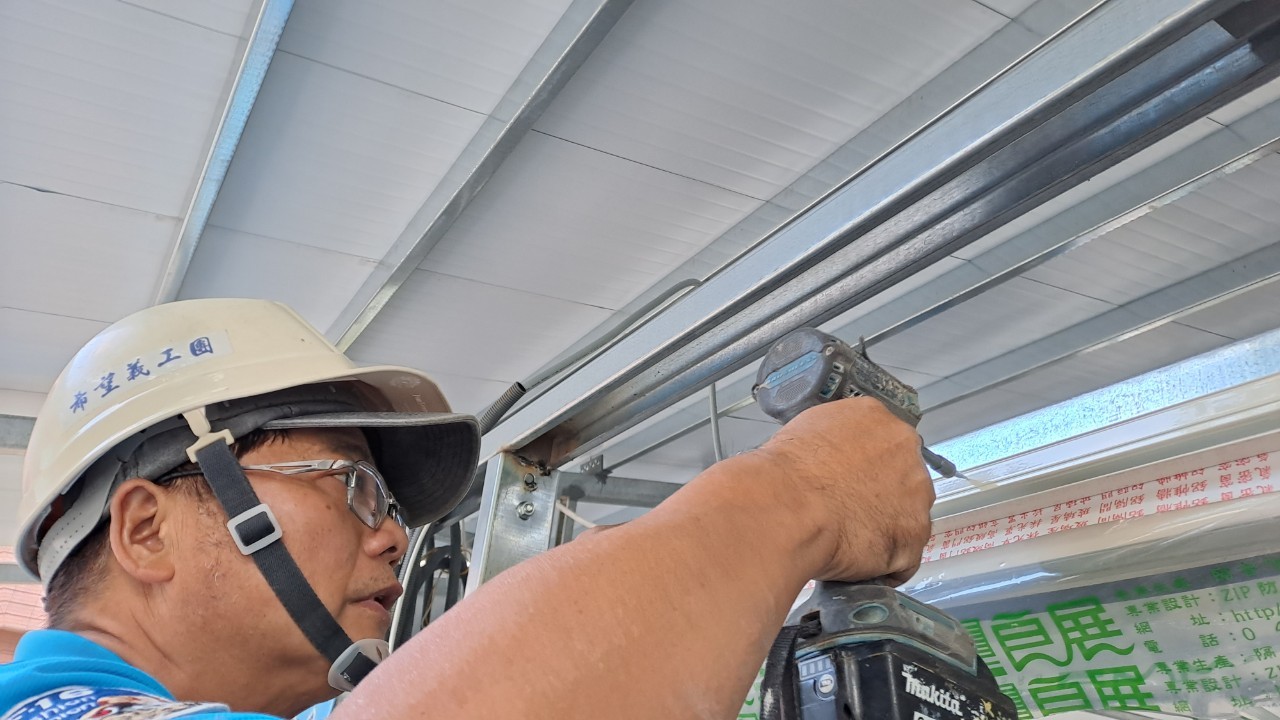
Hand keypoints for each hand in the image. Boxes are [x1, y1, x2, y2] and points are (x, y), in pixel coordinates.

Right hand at [744, 397, 934, 584]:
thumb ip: (838, 441)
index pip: (886, 445)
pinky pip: (903, 557)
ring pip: (907, 518)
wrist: (786, 508)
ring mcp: (916, 497)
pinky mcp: (914, 537)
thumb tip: (837, 457)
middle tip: (848, 510)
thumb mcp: (808, 431)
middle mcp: (908, 454)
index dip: (868, 468)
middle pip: (904, 480)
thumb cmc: (785, 473)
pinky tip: (855, 561)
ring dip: (884, 530)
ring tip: (848, 539)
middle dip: (882, 497)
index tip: (852, 481)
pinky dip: (882, 565)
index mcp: (880, 421)